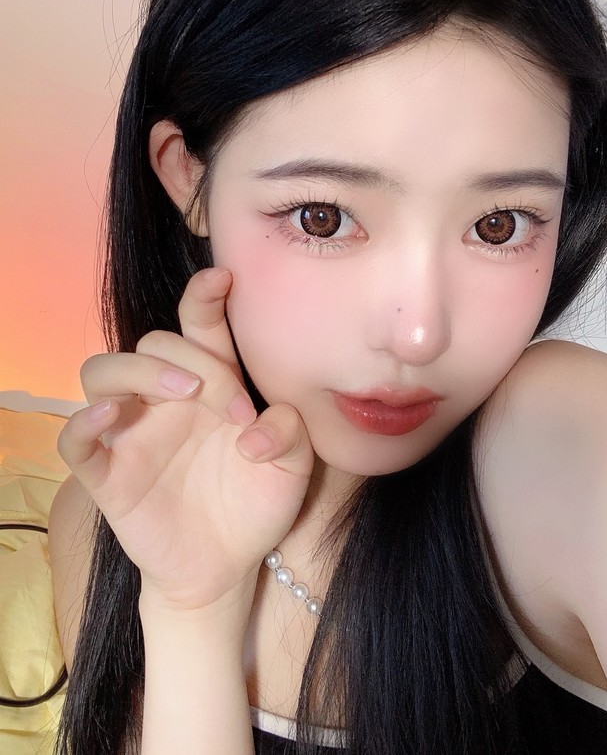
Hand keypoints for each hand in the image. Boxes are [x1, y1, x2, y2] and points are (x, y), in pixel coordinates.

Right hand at [58, 268, 313, 610]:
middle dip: (195, 361)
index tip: (221, 278)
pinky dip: (82, 424)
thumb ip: (290, 433)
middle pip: (153, 344)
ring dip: (138, 371)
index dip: (202, 298)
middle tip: (235, 405)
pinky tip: (109, 418)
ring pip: (102, 371)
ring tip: (182, 392)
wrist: (229, 565)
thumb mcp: (293, 467)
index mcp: (210, 384)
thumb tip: (255, 430)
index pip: (196, 327)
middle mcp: (165, 399)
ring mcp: (131, 433)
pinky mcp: (107, 474)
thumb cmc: (257, 503)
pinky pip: (74, 439)